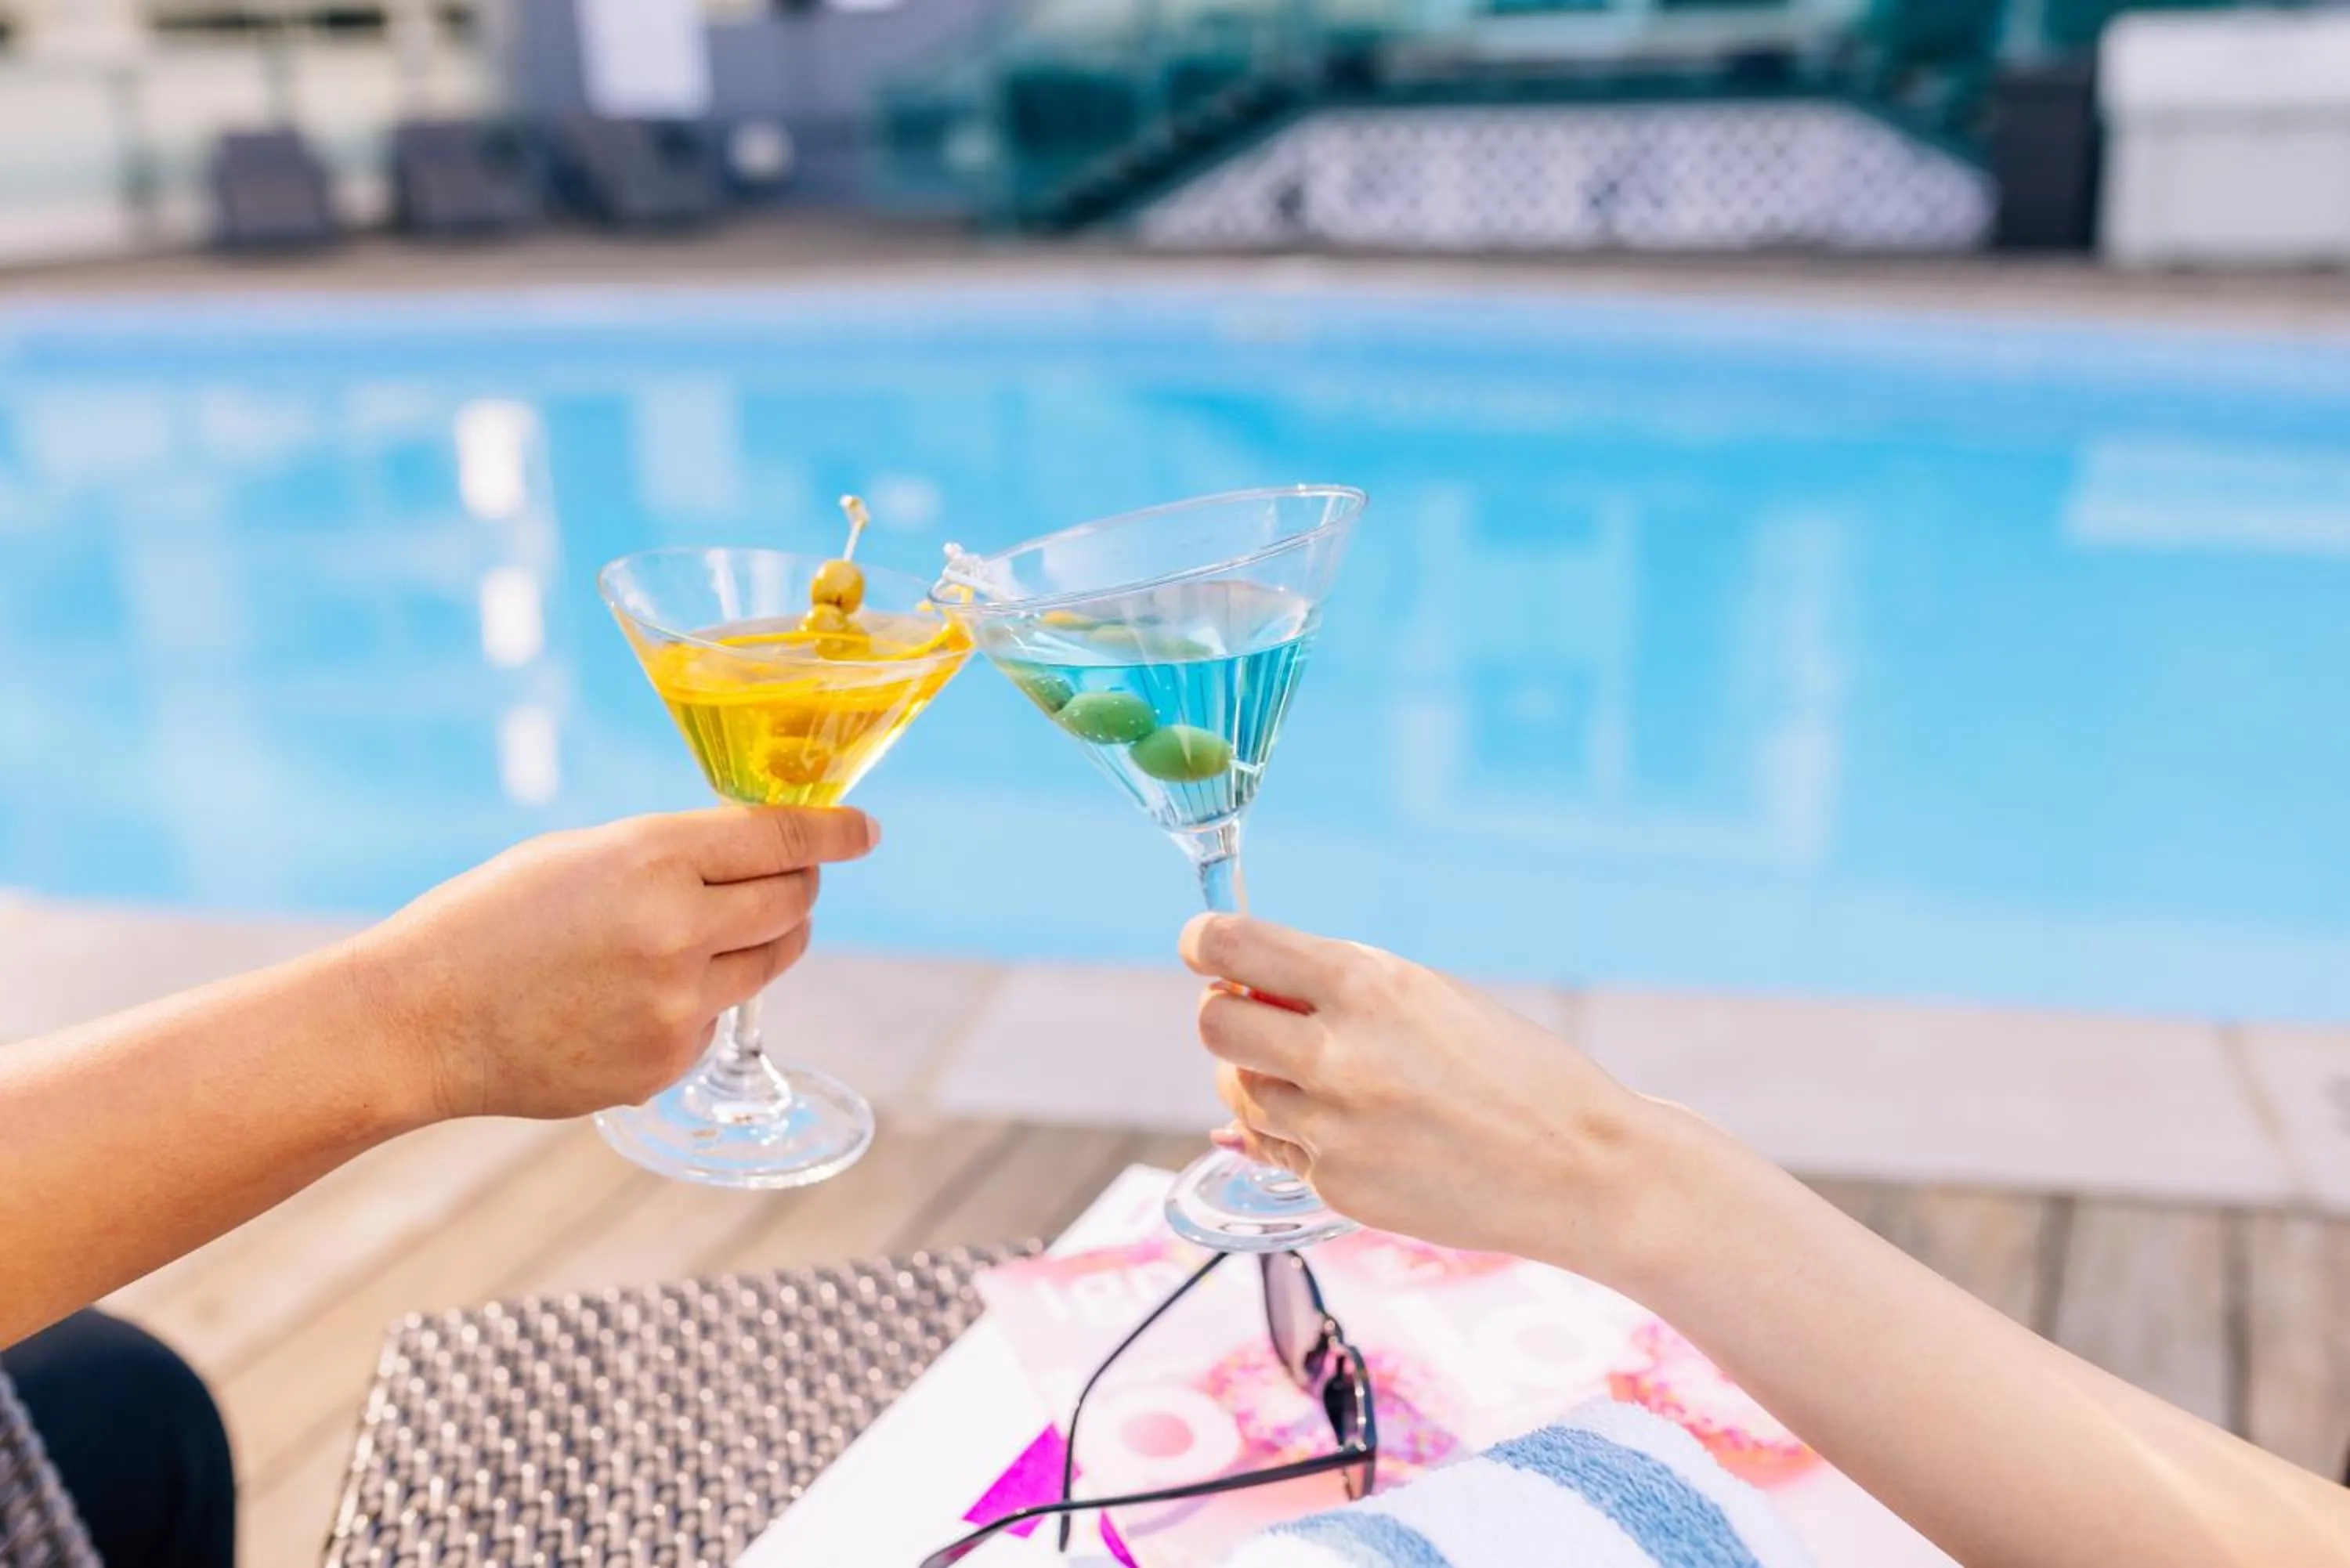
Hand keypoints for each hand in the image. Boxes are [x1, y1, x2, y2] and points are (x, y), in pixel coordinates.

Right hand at [347, 806, 876, 1122]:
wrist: (419, 1021)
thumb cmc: (490, 921)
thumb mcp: (583, 856)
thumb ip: (673, 856)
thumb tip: (753, 860)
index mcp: (654, 859)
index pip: (782, 839)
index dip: (835, 832)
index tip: (864, 830)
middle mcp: (679, 930)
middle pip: (793, 902)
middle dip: (797, 886)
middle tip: (781, 880)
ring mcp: (677, 1006)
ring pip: (768, 963)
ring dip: (758, 942)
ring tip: (696, 936)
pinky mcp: (666, 1064)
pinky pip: (715, 1019)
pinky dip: (697, 1002)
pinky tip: (629, 998)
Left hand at [1181, 914, 1655, 1271]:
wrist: (1581, 1167)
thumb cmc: (1512, 1067)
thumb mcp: (1427, 996)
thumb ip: (1336, 989)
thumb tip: (1242, 988)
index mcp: (1365, 982)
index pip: (1229, 946)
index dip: (1202, 943)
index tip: (1203, 947)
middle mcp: (1337, 1053)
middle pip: (1213, 1024)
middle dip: (1228, 1015)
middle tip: (1264, 1018)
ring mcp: (1332, 1128)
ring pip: (1239, 1090)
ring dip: (1262, 1077)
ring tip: (1327, 1079)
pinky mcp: (1336, 1187)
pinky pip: (1277, 1150)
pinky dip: (1298, 1134)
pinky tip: (1352, 1129)